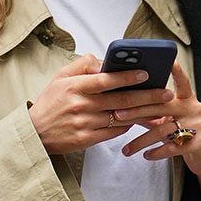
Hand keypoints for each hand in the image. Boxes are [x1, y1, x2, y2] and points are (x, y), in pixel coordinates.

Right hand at [28, 54, 176, 156]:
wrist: (34, 133)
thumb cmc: (49, 103)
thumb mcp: (60, 77)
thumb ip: (82, 65)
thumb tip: (103, 60)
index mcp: (75, 86)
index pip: (106, 80)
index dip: (128, 77)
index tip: (146, 74)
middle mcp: (81, 105)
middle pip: (120, 100)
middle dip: (147, 97)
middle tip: (166, 94)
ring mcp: (84, 123)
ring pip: (120, 118)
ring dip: (142, 114)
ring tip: (160, 110)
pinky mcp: (86, 140)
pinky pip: (113, 132)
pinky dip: (126, 126)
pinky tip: (137, 121)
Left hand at [121, 63, 200, 200]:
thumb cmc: (183, 134)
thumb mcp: (170, 120)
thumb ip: (154, 113)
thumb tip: (125, 107)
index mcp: (188, 99)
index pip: (182, 82)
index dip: (177, 71)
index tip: (170, 61)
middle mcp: (195, 108)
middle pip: (162, 106)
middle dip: (137, 111)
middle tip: (118, 115)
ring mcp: (199, 125)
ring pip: (164, 130)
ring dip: (141, 141)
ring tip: (127, 149)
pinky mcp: (200, 143)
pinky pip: (173, 147)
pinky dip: (156, 152)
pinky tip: (146, 155)